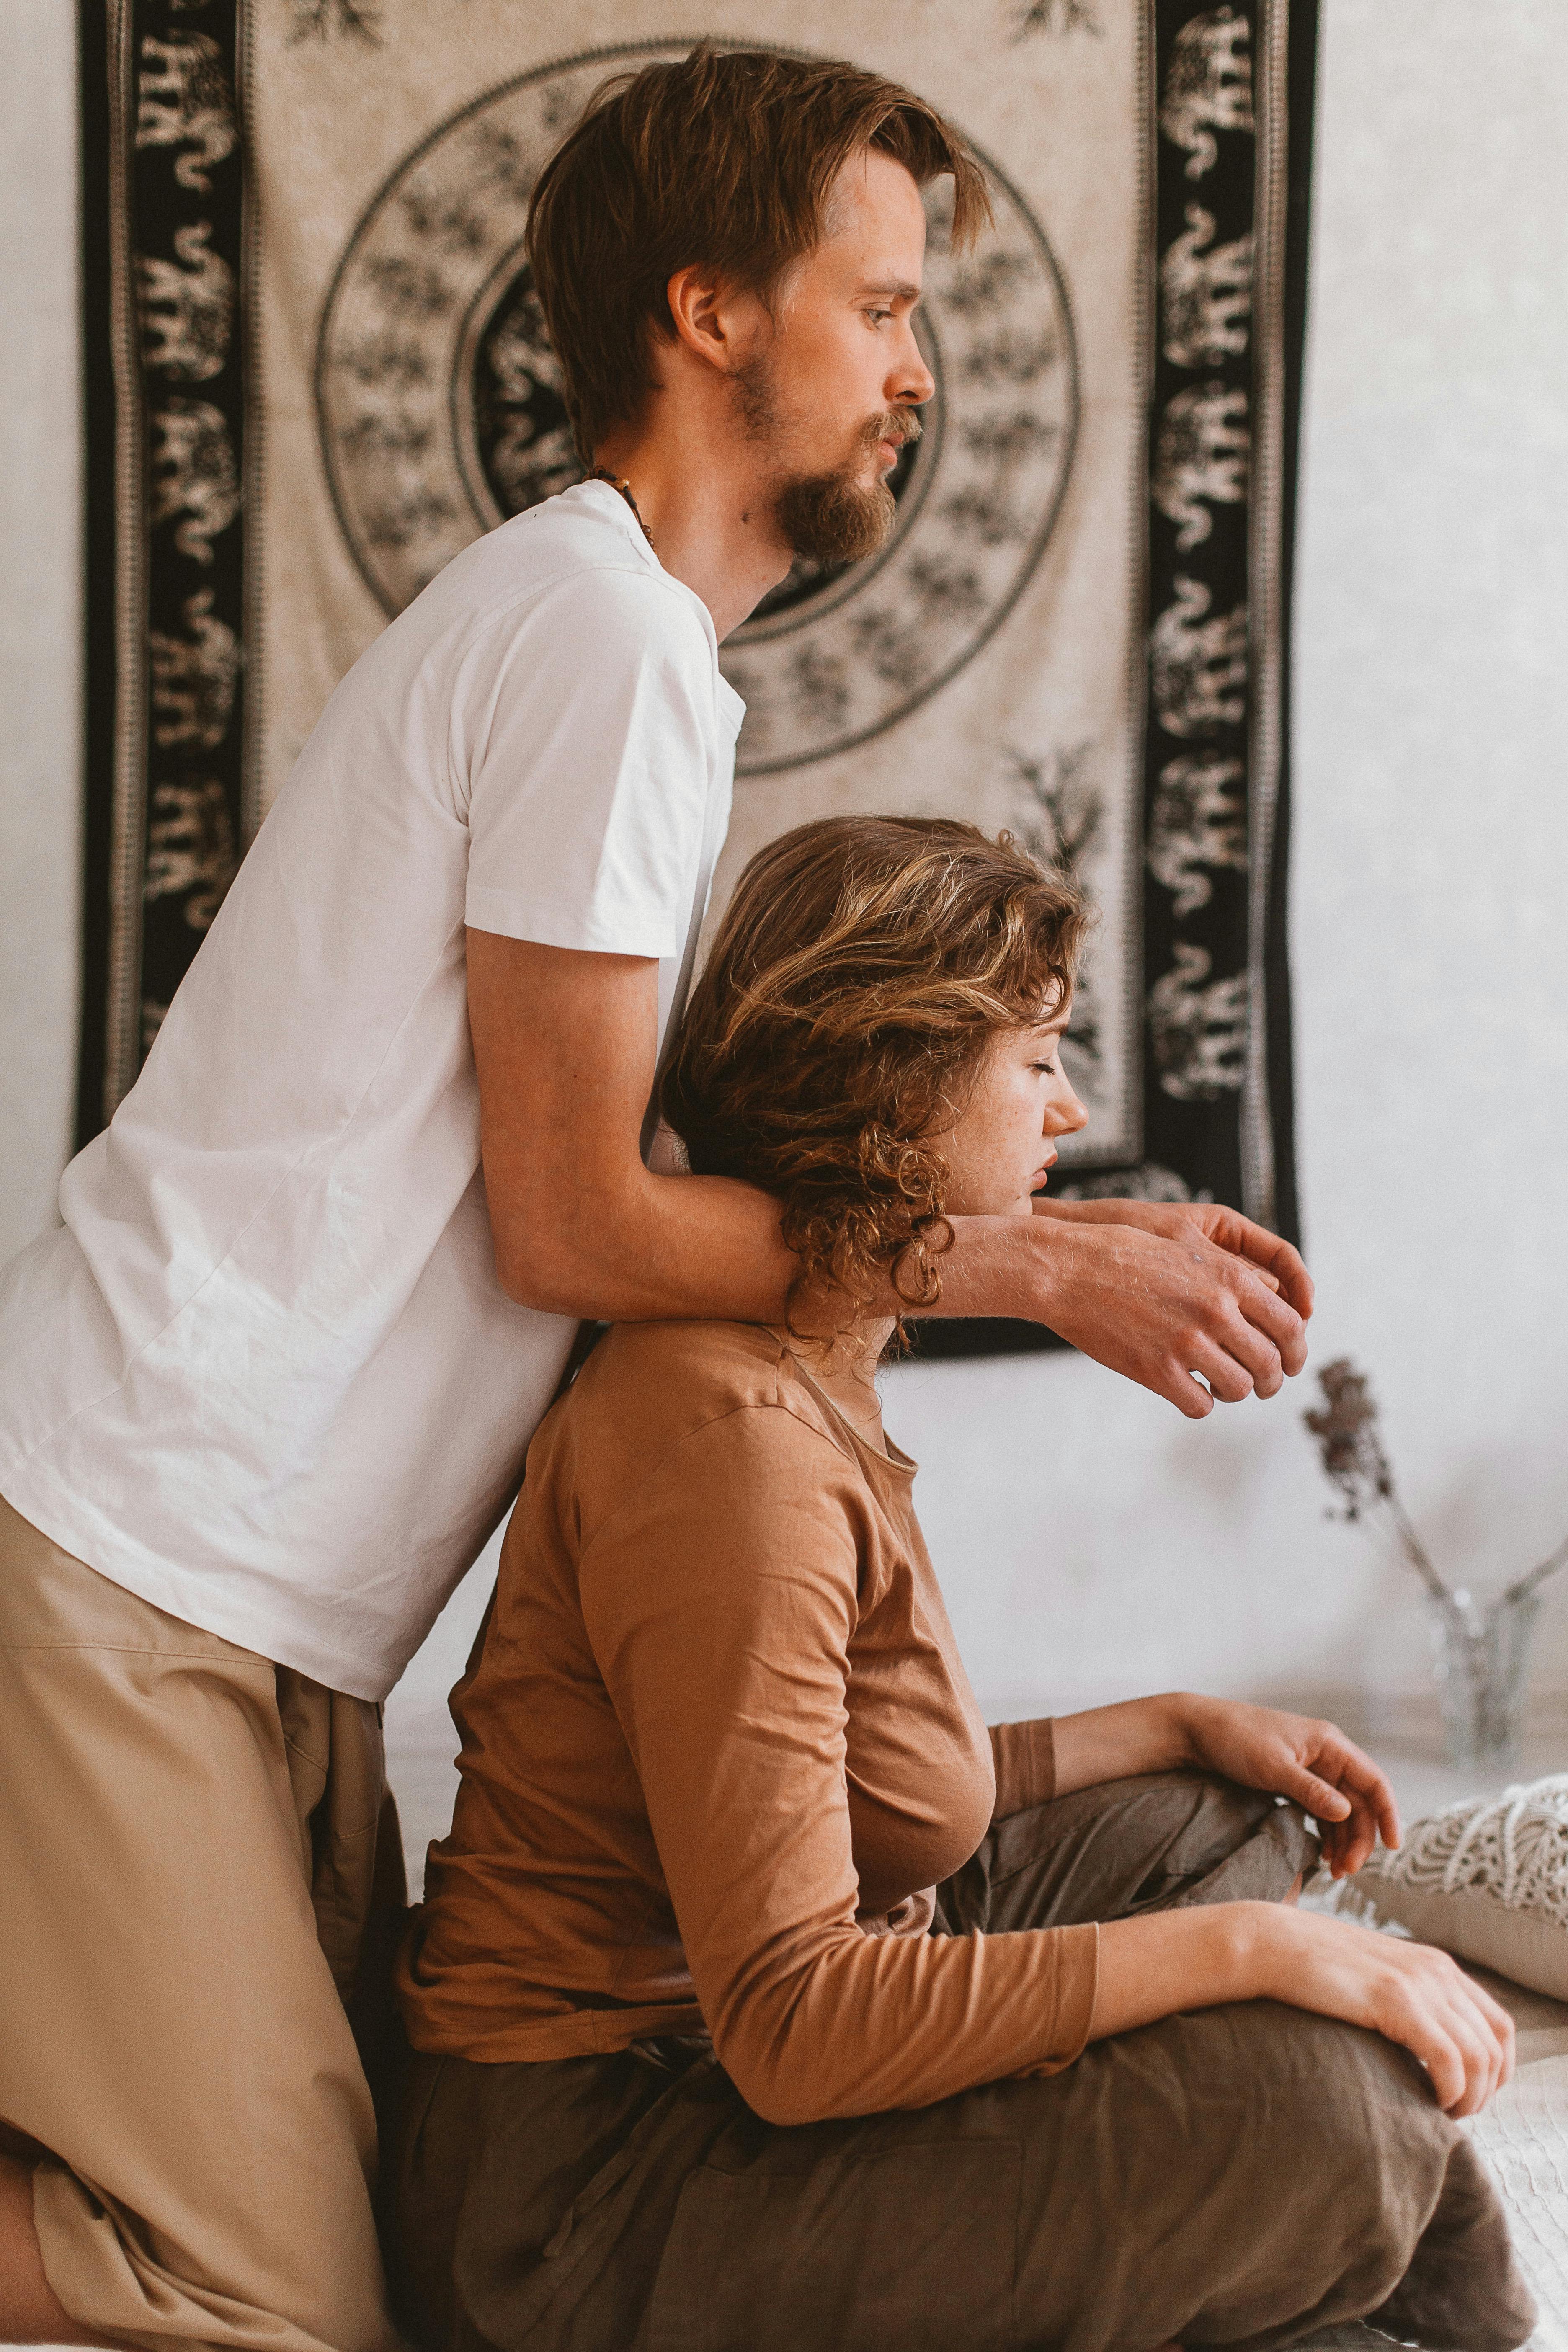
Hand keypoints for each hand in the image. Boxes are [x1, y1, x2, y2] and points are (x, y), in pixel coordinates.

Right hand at [1013, 1212, 1307, 1418]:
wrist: (1069, 1268)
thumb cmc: (1124, 1254)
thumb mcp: (1189, 1250)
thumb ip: (1229, 1279)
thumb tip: (1267, 1306)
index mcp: (1229, 1278)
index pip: (1289, 1324)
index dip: (1296, 1351)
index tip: (1290, 1362)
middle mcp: (1215, 1311)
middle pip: (1270, 1362)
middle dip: (1272, 1380)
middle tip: (1263, 1385)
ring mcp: (1186, 1343)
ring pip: (1239, 1387)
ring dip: (1237, 1393)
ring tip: (1223, 1387)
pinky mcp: (1156, 1371)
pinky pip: (1200, 1404)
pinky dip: (1202, 1403)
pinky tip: (1191, 1392)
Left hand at [1178, 1696, 1399, 1875]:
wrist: (1197, 1731)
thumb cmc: (1235, 1739)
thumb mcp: (1273, 1767)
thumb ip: (1310, 1790)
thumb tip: (1346, 1813)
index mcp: (1330, 1744)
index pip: (1373, 1781)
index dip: (1388, 1814)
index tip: (1393, 1847)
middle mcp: (1327, 1756)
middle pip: (1359, 1803)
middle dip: (1359, 1838)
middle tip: (1345, 1871)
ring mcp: (1312, 1769)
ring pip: (1341, 1811)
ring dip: (1343, 1841)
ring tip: (1334, 1871)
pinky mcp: (1295, 1782)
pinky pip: (1321, 1812)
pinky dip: (1325, 1834)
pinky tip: (1322, 1855)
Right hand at [1253, 1906, 1514, 2116]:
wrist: (1273, 1945)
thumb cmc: (1317, 1973)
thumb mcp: (1378, 1980)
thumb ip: (1410, 2002)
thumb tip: (1429, 2051)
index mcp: (1438, 1966)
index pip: (1501, 2026)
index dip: (1497, 2070)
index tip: (1470, 2095)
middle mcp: (1438, 1971)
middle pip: (1496, 2045)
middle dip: (1486, 2090)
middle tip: (1455, 2112)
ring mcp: (1419, 1983)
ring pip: (1479, 2057)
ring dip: (1470, 2097)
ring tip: (1442, 2113)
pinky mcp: (1395, 1999)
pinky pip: (1448, 2059)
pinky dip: (1449, 2091)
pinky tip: (1429, 2102)